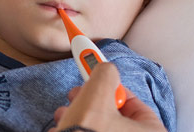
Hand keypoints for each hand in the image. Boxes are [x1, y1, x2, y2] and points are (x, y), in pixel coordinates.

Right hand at [50, 63, 166, 131]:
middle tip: (73, 98)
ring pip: (98, 130)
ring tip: (61, 117)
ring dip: (75, 120)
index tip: (91, 82)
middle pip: (113, 117)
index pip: (134, 103)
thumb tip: (105, 69)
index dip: (110, 89)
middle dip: (88, 104)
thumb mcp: (97, 95)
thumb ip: (104, 74)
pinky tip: (60, 131)